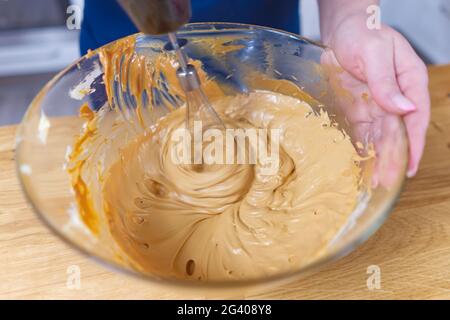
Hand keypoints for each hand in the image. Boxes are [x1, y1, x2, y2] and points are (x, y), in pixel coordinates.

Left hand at [321, 13, 429, 177]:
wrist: (340, 32)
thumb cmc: (362, 34)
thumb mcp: (375, 52)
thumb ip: (386, 82)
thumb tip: (405, 109)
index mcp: (410, 82)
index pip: (415, 118)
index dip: (413, 143)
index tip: (408, 166)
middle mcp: (396, 97)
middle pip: (397, 133)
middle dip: (393, 159)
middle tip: (385, 183)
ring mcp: (377, 105)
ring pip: (380, 138)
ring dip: (378, 160)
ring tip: (374, 183)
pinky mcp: (359, 110)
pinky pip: (362, 133)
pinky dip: (362, 150)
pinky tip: (360, 166)